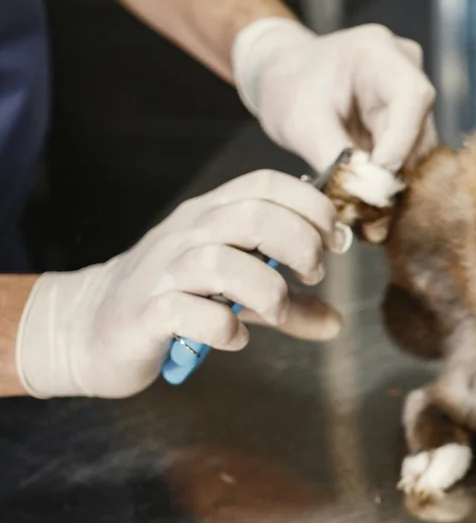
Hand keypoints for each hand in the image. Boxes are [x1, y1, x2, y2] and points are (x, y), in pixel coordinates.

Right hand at [16, 170, 352, 398]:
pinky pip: (190, 312)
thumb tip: (337, 322)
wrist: (90, 326)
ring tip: (278, 311)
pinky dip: (224, 329)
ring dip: (268, 292)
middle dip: (300, 245)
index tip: (334, 243)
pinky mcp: (147, 313)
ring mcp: (164, 271)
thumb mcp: (239, 295)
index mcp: (213, 213)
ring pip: (222, 262)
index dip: (312, 207)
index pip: (267, 183)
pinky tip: (235, 338)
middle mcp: (188, 233)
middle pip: (254, 216)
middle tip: (312, 276)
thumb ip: (289, 304)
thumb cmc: (174, 300)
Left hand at [232, 18, 436, 205]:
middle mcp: (405, 68)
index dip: (401, 141)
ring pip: (420, 145)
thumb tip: (365, 194)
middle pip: (420, 126)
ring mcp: (410, 92)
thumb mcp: (300, 122)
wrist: (285, 78)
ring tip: (361, 200)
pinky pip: (410, 152)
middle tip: (366, 203)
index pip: (412, 97)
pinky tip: (365, 189)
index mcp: (378, 53)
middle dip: (395, 167)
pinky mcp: (409, 116)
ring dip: (393, 176)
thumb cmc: (288, 87)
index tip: (376, 178)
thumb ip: (334, 156)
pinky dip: (389, 174)